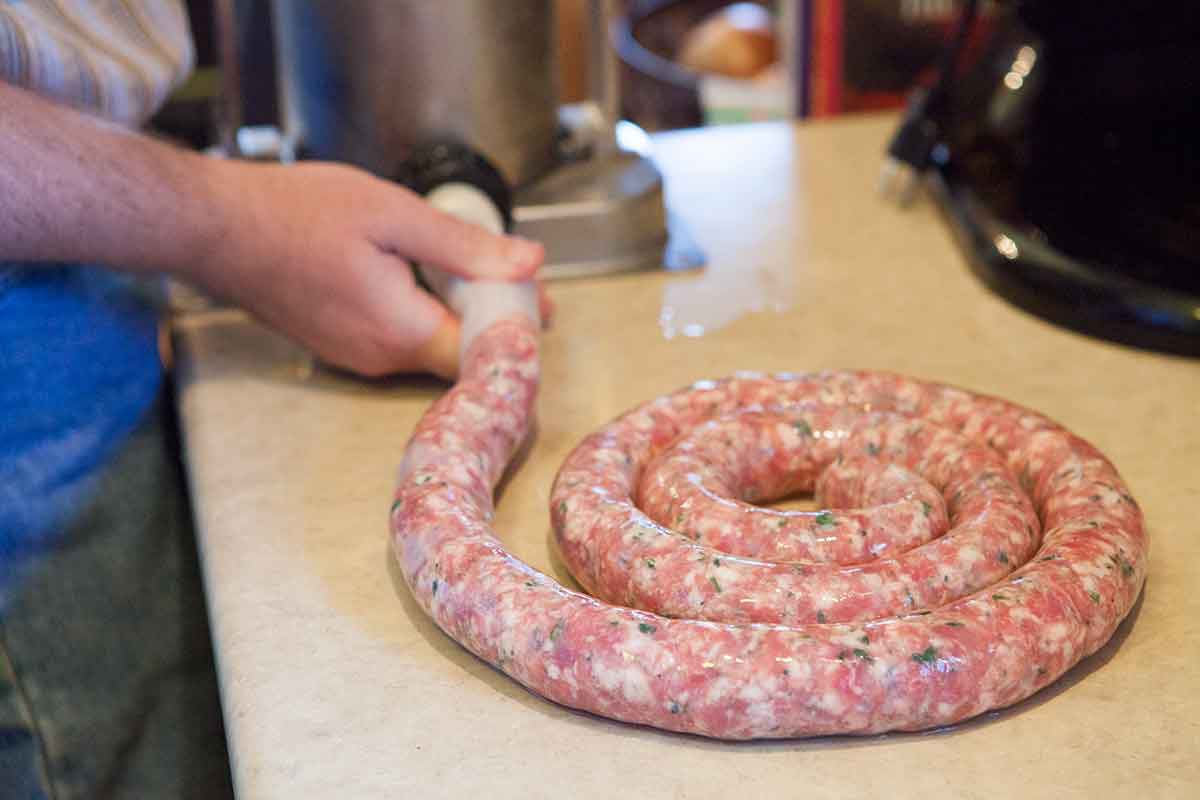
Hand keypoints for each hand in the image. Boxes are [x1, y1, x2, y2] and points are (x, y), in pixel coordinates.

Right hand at [191, 159, 547, 378]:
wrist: (213, 228)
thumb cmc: (292, 213)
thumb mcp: (393, 215)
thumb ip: (465, 248)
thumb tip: (528, 263)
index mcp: (401, 330)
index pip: (483, 353)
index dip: (517, 329)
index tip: (540, 300)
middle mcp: (380, 358)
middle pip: (459, 355)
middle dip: (494, 321)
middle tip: (518, 279)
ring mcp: (356, 357)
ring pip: (430, 349)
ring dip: (459, 317)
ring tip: (478, 273)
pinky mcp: (340, 346)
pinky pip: (400, 341)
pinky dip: (425, 316)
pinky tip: (427, 279)